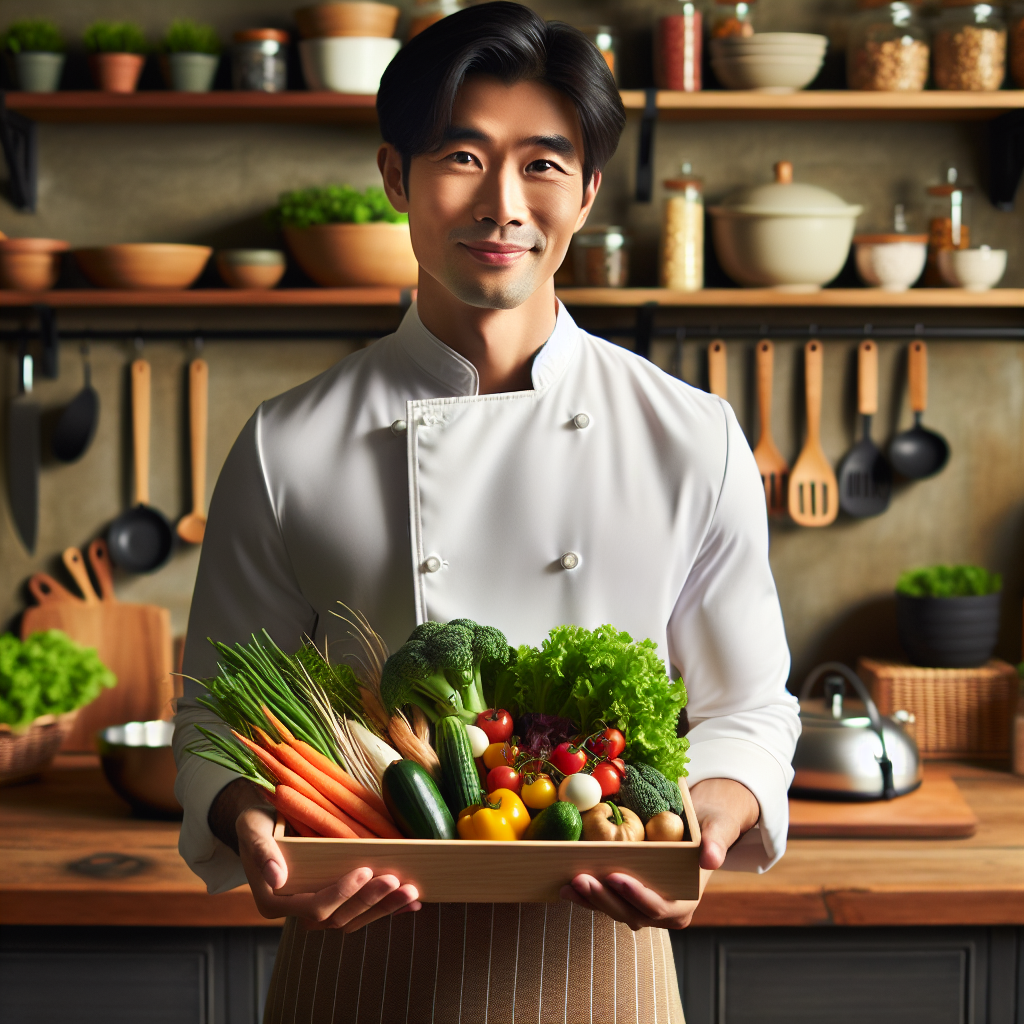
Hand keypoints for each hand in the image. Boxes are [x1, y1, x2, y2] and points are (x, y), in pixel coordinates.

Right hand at [236, 806, 421, 931]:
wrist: (260, 829)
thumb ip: (262, 851)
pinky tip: (409, 902)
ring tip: (412, 893)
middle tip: (398, 881)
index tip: (366, 870)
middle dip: (370, 900)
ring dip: (384, 908)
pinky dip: (384, 908)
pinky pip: (358, 912)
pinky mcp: (330, 903)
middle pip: (338, 918)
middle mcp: (295, 912)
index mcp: (275, 901)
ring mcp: (314, 910)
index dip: (341, 892)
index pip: (314, 906)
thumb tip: (276, 877)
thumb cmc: (256, 826)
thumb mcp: (252, 829)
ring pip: (352, 919)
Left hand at [560, 778, 758, 929]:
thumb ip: (716, 842)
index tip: (616, 877)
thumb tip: (711, 859)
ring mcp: (643, 908)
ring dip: (590, 900)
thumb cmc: (710, 826)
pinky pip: (606, 902)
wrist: (700, 826)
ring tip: (569, 883)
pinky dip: (587, 896)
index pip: (659, 907)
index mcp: (685, 903)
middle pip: (630, 913)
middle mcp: (664, 913)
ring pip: (614, 910)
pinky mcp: (627, 899)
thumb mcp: (717, 828)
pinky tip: (568, 886)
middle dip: (604, 899)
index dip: (636, 896)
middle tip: (581, 879)